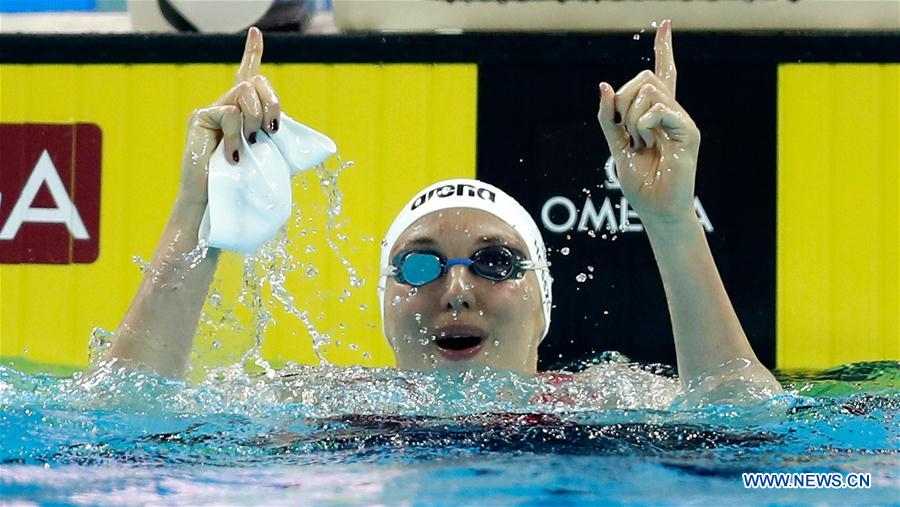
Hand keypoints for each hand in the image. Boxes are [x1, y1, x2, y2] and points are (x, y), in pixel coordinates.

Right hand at [178, 27, 281, 205]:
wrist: (217, 203)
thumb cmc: (243, 184)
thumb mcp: (267, 155)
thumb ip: (271, 134)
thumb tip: (286, 125)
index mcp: (243, 114)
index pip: (247, 76)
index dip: (252, 52)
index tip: (256, 31)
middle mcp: (226, 107)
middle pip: (256, 82)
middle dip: (272, 103)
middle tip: (271, 131)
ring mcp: (212, 110)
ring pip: (244, 92)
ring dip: (255, 119)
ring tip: (250, 144)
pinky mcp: (200, 117)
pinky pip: (230, 113)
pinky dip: (238, 135)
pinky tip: (234, 154)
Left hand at [597, 20, 699, 225]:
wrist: (657, 210)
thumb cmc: (640, 182)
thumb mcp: (615, 146)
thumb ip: (608, 117)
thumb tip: (603, 85)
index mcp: (657, 115)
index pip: (662, 74)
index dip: (664, 49)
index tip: (666, 24)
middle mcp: (672, 113)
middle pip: (644, 78)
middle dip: (623, 102)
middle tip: (630, 135)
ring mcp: (682, 121)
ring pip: (648, 91)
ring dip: (632, 118)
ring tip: (641, 143)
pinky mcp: (689, 132)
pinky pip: (660, 110)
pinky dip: (644, 124)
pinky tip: (649, 142)